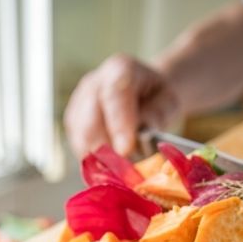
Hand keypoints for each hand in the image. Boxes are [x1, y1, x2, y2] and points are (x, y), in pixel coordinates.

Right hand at [63, 53, 180, 158]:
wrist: (144, 94)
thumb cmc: (158, 98)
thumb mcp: (169, 102)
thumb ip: (156, 115)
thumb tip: (141, 136)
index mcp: (119, 69)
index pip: (113, 95)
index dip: (118, 125)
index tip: (126, 151)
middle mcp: (93, 84)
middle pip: (90, 123)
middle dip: (108, 152)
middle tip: (128, 172)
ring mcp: (78, 104)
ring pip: (81, 140)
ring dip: (102, 160)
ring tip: (124, 169)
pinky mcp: (73, 124)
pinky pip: (78, 148)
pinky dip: (95, 162)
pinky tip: (112, 165)